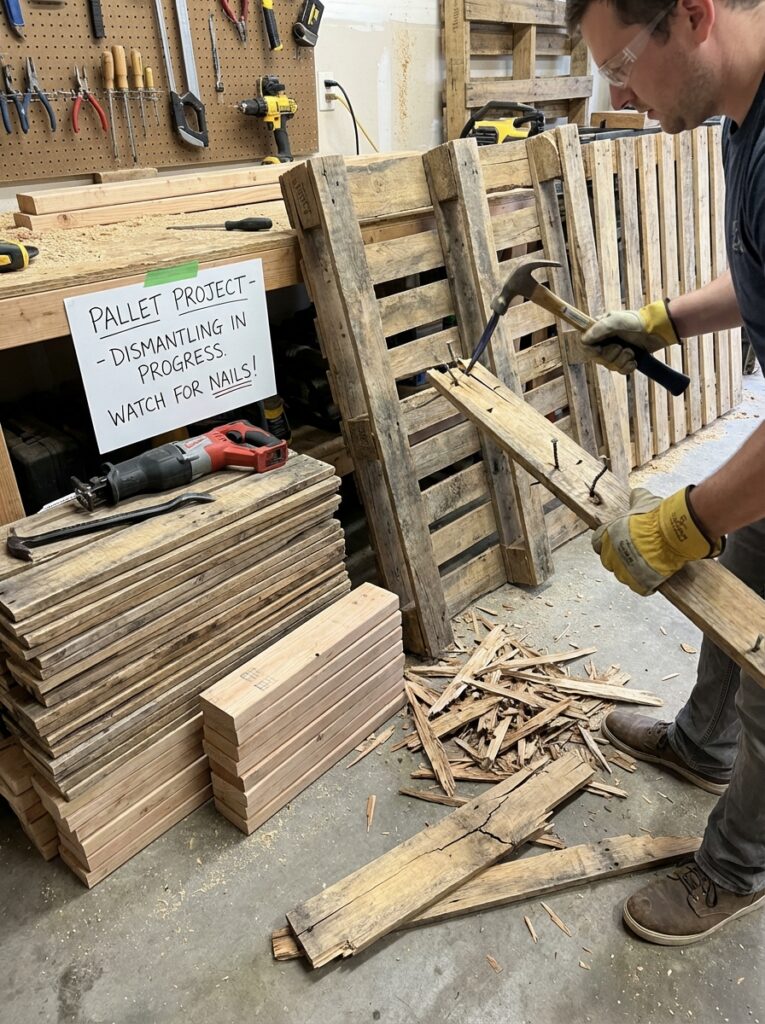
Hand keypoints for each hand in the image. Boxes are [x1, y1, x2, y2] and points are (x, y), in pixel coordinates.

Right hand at [580, 300, 680, 373]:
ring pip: (609, 366)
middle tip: (621, 347)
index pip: (584, 345)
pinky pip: (620, 371)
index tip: (599, 350)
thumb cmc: (636, 322)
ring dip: (622, 360)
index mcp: (598, 330)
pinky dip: (627, 367)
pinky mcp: (624, 360)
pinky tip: (634, 361)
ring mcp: (614, 352)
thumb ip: (599, 328)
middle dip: (611, 355)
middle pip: (597, 358)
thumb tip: (584, 339)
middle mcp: (604, 342)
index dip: (590, 351)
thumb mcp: (616, 321)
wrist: (656, 330)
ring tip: (631, 352)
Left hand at [592, 486, 723, 595]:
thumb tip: (635, 494)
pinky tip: (654, 577)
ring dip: (632, 571)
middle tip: (635, 552)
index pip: (596, 542)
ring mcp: (623, 571)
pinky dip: (646, 584)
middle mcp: (610, 554)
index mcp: (606, 535)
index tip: (617, 541)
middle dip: (618, 557)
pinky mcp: (637, 583)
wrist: (671, 534)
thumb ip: (636, 499)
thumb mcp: (644, 502)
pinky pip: (639, 587)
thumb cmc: (655, 517)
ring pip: (623, 575)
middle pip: (608, 560)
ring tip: (646, 564)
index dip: (607, 542)